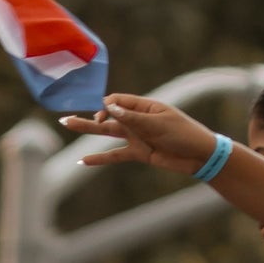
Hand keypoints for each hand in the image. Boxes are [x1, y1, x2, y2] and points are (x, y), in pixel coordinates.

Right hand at [59, 94, 218, 172]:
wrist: (200, 156)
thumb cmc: (184, 134)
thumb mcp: (159, 124)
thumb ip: (133, 118)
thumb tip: (109, 107)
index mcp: (145, 106)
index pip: (117, 101)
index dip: (105, 107)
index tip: (103, 116)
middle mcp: (138, 119)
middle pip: (108, 115)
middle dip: (88, 116)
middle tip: (64, 118)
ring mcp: (137, 136)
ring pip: (108, 132)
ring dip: (88, 130)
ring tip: (67, 125)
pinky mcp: (139, 152)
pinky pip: (115, 154)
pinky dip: (100, 158)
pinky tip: (83, 161)